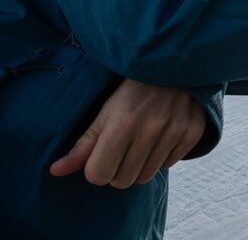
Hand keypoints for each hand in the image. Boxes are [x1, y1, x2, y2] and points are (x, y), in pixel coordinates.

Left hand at [49, 78, 206, 187]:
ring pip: (146, 176)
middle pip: (122, 181)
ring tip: (140, 143)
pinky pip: (168, 165)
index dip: (96, 168)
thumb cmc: (134, 90)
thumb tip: (55, 171)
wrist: (175, 66)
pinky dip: (161, 157)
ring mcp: (175, 131)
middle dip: (117, 170)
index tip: (101, 155)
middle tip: (121, 149)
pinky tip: (160, 137)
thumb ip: (83, 145)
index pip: (99, 174)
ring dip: (139, 166)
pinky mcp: (192, 133)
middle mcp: (151, 128)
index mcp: (123, 123)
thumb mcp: (105, 112)